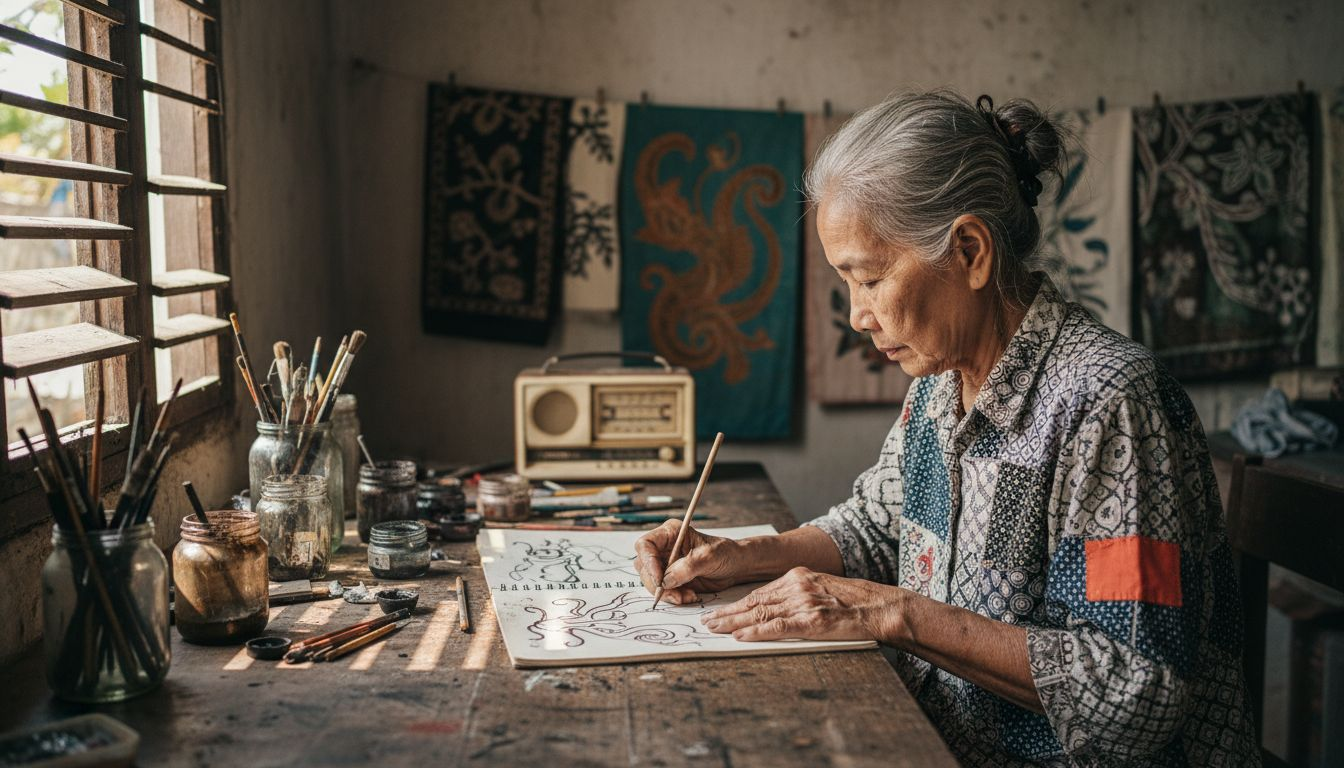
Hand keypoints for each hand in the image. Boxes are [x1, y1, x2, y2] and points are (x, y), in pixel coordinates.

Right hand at [633, 520, 748, 604]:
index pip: (645, 545)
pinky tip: (689, 596)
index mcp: (671, 533)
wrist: (736, 567)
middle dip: (657, 583)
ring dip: (666, 593)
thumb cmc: (726, 553)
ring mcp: (666, 564)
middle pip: (644, 566)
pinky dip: (673, 597)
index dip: (648, 562)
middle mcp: (664, 548)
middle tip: (674, 594)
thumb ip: (687, 567)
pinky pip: (663, 591)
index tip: (659, 579)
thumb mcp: (709, 557)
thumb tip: (666, 580)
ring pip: (651, 581)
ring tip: (687, 596)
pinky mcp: (672, 579)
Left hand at [700, 567, 898, 641]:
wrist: (879, 606)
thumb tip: (773, 609)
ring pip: (760, 613)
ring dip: (733, 622)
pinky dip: (756, 632)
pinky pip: (777, 627)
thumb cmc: (854, 601)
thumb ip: (798, 595)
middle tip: (707, 621)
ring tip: (714, 628)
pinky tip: (740, 635)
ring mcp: (803, 603)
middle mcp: (796, 586)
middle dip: (727, 612)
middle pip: (754, 602)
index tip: (719, 611)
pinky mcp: (812, 621)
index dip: (737, 604)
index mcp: (797, 577)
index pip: (759, 593)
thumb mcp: (821, 589)